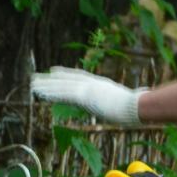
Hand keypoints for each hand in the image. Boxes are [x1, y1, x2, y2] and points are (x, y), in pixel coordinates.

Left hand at [30, 66, 146, 124]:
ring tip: (31, 85)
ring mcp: (88, 89)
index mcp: (102, 84)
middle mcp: (92, 83)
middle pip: (67, 80)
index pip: (80, 77)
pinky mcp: (84, 96)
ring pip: (61, 86)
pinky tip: (39, 93)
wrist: (140, 106)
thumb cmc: (142, 105)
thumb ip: (137, 96)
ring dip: (45, 86)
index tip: (53, 71)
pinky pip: (63, 94)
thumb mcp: (137, 99)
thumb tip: (146, 94)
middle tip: (35, 78)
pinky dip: (50, 93)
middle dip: (50, 79)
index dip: (65, 74)